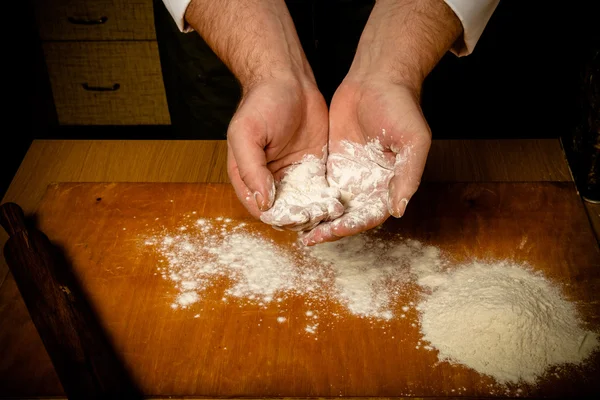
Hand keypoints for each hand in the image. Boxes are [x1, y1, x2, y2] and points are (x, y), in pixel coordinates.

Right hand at [227, 75, 341, 229]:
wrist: (289, 80)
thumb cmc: (261, 103)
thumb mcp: (246, 134)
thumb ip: (250, 169)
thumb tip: (263, 202)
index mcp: (249, 177)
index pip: (260, 208)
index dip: (276, 217)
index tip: (293, 217)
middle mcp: (270, 181)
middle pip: (284, 211)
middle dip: (299, 218)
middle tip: (316, 215)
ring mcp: (293, 176)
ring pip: (304, 205)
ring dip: (315, 212)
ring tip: (329, 212)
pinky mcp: (313, 168)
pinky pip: (320, 191)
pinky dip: (327, 199)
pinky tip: (337, 202)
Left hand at [300, 76, 430, 244]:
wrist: (377, 79)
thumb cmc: (401, 106)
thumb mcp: (413, 140)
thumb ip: (408, 175)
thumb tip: (398, 210)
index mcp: (390, 185)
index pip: (369, 216)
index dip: (351, 226)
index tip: (331, 232)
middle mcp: (370, 185)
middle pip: (348, 217)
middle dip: (329, 230)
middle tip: (307, 238)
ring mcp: (351, 175)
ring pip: (332, 207)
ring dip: (317, 219)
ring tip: (296, 227)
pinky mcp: (334, 163)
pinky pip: (320, 187)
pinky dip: (310, 199)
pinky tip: (293, 205)